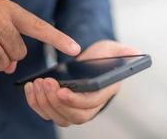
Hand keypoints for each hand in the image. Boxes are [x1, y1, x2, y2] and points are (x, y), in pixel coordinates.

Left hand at [24, 40, 140, 126]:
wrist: (90, 63)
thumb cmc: (103, 57)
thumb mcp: (114, 50)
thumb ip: (124, 51)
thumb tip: (136, 53)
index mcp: (103, 94)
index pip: (90, 104)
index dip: (75, 100)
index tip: (61, 89)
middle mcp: (89, 107)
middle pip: (72, 116)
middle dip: (56, 101)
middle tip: (45, 82)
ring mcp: (73, 109)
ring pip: (57, 117)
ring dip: (44, 102)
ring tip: (37, 83)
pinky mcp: (60, 107)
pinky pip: (46, 112)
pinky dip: (35, 103)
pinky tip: (30, 87)